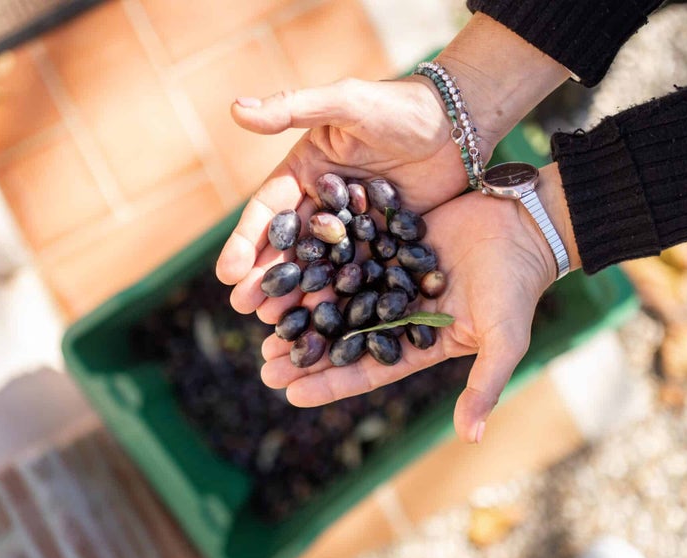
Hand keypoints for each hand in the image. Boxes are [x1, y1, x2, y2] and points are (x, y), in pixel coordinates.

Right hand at [214, 13, 570, 317]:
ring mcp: (353, 230)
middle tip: (246, 308)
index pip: (268, 212)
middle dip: (266, 277)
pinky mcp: (383, 245)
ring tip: (278, 323)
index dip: (246, 241)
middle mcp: (322, 205)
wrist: (457, 124)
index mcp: (304, 174)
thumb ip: (293, 108)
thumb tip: (234, 109)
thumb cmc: (398, 106)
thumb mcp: (344, 103)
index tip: (229, 273)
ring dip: (298, 295)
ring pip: (320, 268)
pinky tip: (330, 325)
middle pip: (289, 247)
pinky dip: (344, 299)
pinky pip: (359, 276)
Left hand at [255, 171, 574, 442]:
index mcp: (420, 343)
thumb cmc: (517, 287)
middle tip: (264, 363)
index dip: (330, 384)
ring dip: (304, 309)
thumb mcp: (503, 341)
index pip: (366, 371)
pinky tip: (288, 266)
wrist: (526, 225)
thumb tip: (473, 439)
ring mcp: (392, 277)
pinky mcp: (389, 241)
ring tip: (264, 322)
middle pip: (343, 338)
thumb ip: (484, 387)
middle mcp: (400, 314)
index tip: (291, 395)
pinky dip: (319, 261)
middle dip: (306, 352)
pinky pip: (348, 253)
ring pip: (338, 297)